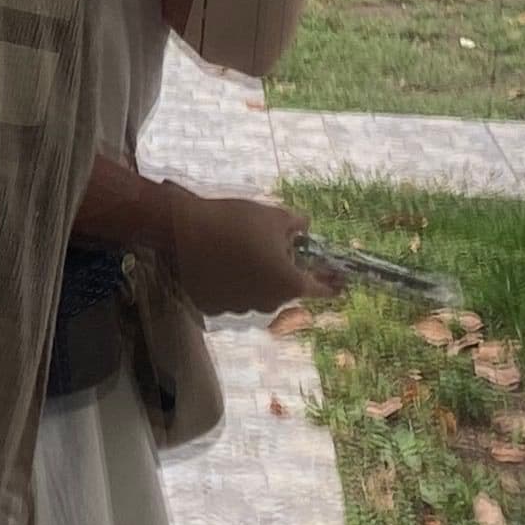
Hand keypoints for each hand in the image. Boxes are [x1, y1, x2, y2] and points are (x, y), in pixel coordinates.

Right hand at [148, 185, 316, 318]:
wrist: (183, 231)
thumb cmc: (236, 222)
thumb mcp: (276, 216)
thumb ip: (299, 225)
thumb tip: (306, 227)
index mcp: (289, 284)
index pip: (320, 289)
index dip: (331, 284)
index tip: (341, 284)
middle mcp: (267, 303)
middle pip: (283, 288)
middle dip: (283, 270)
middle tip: (271, 245)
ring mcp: (238, 309)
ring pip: (255, 292)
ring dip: (254, 276)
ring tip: (238, 249)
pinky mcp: (213, 308)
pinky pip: (230, 295)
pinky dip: (230, 282)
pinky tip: (219, 261)